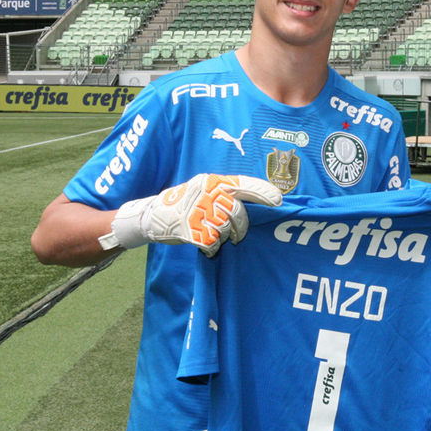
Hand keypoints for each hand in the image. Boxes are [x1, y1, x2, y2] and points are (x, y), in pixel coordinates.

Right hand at [100, 174, 282, 256]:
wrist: (151, 215)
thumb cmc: (183, 204)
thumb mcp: (203, 190)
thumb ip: (225, 194)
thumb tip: (253, 204)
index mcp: (212, 181)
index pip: (244, 184)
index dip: (263, 192)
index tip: (279, 201)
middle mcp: (206, 193)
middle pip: (237, 213)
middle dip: (242, 227)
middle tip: (238, 236)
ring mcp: (197, 211)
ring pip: (225, 229)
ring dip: (224, 238)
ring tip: (214, 237)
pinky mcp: (188, 229)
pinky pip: (211, 243)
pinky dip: (211, 248)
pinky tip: (205, 246)